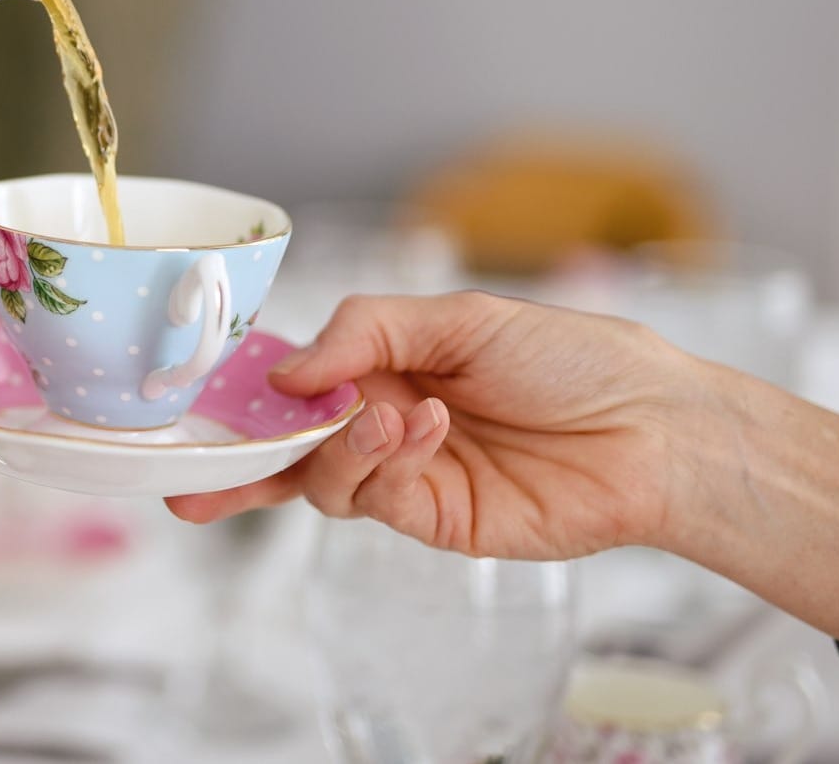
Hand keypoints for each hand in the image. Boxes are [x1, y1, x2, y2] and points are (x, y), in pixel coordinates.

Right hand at [167, 291, 694, 559]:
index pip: (293, 378)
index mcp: (384, 362)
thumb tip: (285, 373)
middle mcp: (382, 419)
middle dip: (233, 462)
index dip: (241, 391)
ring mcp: (405, 474)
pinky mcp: (434, 520)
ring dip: (337, 444)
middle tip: (187, 478)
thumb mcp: (460, 316)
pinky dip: (384, 461)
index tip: (192, 398)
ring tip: (388, 417)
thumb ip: (365, 333)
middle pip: (285, 446)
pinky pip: (374, 497)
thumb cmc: (571, 358)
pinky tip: (424, 430)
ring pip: (321, 474)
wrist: (652, 430)